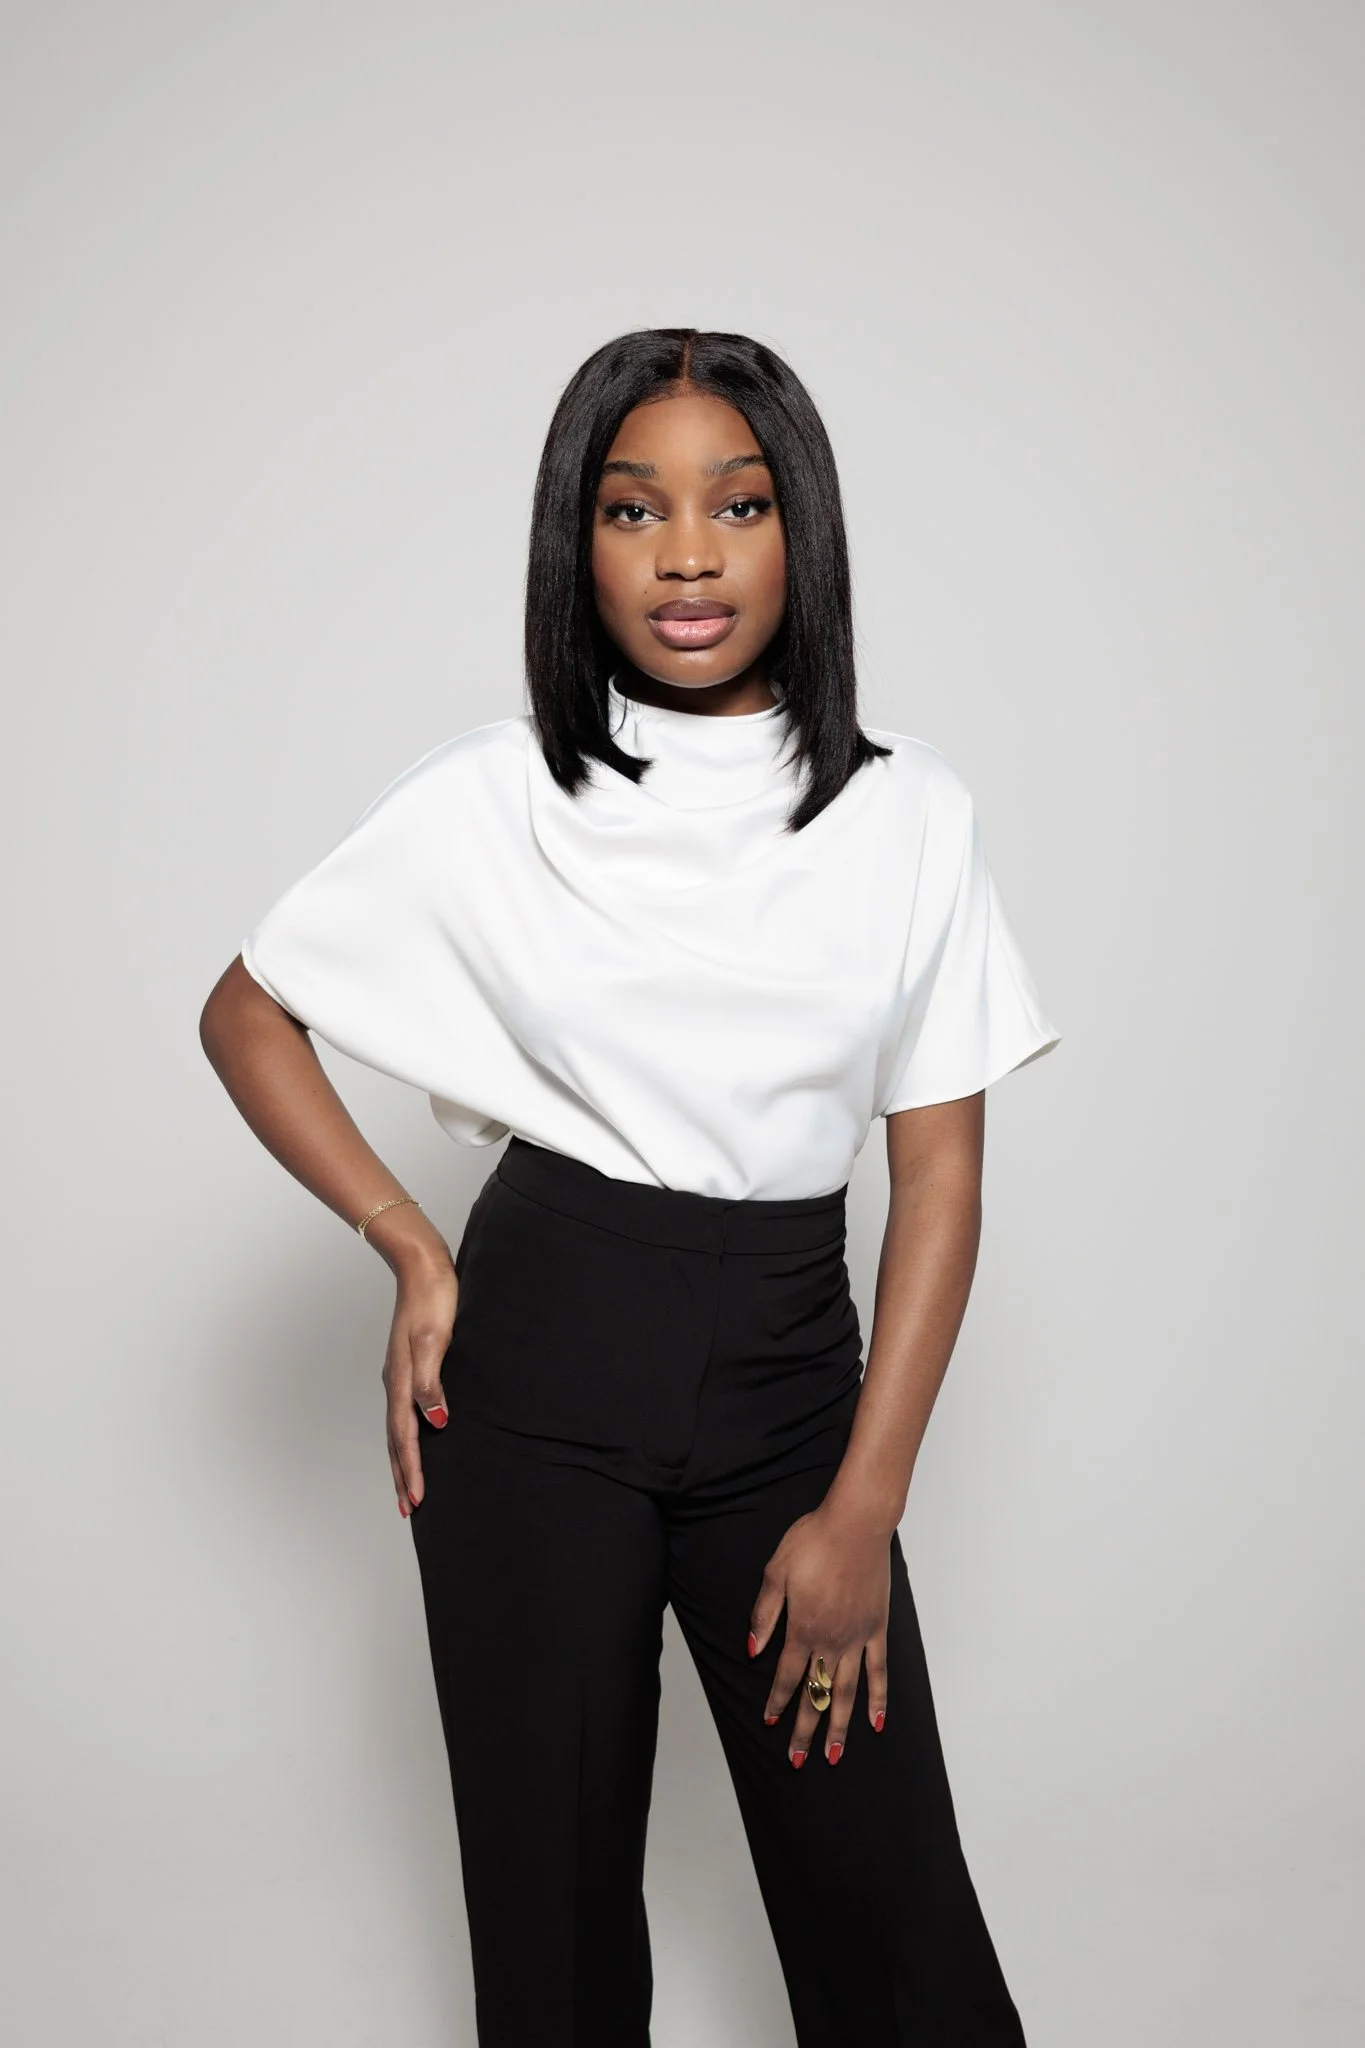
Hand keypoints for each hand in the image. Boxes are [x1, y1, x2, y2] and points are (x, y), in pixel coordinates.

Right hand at [381, 1253, 457, 1517]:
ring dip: (401, 1459)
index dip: (412, 1471)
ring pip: (396, 1428)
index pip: (404, 1437)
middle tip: (408, 1509)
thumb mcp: (435, 1340)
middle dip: (402, 1476)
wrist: (423, 1266)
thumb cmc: (433, 1299)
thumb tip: (435, 1423)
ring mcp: (399, 1374)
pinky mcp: (408, 1365)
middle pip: (394, 1440)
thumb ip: (431, 1383)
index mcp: (400, 1380)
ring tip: (407, 1486)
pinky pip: (403, 1411)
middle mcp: (396, 1382)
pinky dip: (405, 1434)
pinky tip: (415, 1437)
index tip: (417, 1501)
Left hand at [748, 1502, 891, 1767]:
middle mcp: (830, 1641)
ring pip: (847, 1692)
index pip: (786, 1676)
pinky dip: (879, 1699)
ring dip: (840, 1726)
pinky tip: (876, 1722)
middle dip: (805, 1728)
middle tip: (798, 1760)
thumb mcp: (775, 1572)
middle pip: (816, 1693)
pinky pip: (879, 1671)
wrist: (856, 1524)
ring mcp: (857, 1638)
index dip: (778, 1701)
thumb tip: (752, 1649)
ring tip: (834, 1755)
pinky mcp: (877, 1629)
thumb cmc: (813, 1541)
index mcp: (802, 1628)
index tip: (771, 1722)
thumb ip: (764, 1614)